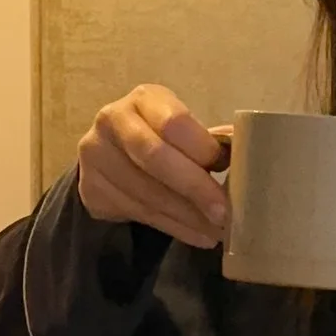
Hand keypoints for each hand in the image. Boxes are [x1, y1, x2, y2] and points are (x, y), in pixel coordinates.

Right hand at [76, 84, 232, 245]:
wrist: (110, 158)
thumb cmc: (161, 139)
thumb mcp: (182, 130)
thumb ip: (209, 141)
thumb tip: (246, 153)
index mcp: (145, 99)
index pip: (173, 122)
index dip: (201, 148)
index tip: (225, 169)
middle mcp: (113, 120)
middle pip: (154, 156)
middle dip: (193, 188)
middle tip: (223, 213)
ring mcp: (95, 155)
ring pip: (146, 191)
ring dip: (186, 216)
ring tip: (215, 231)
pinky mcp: (90, 188)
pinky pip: (137, 212)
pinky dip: (172, 227)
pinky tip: (196, 235)